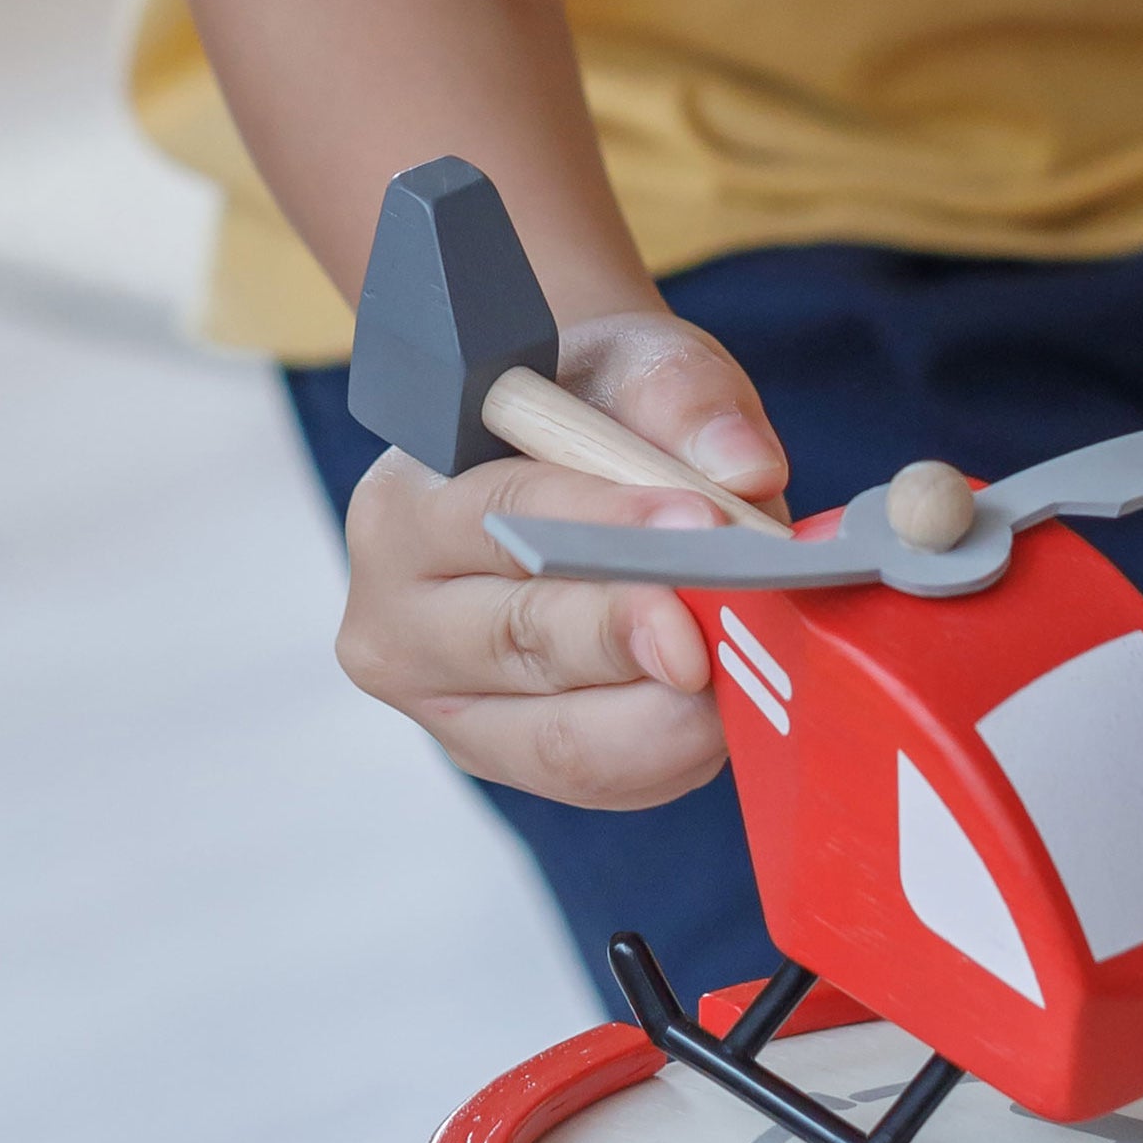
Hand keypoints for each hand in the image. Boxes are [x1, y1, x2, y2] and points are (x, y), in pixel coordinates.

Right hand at [336, 310, 787, 808]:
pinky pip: (598, 780)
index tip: (703, 529)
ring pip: (562, 738)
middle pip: (524, 641)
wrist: (562, 472)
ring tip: (746, 669)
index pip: (502, 520)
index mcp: (404, 509)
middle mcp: (396, 620)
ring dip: (670, 712)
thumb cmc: (589, 417)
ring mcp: (445, 709)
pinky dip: (671, 754)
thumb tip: (747, 468)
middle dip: (641, 635)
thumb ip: (682, 394)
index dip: (609, 528)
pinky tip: (720, 711)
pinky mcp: (507, 761)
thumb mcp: (632, 362)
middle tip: (733, 624)